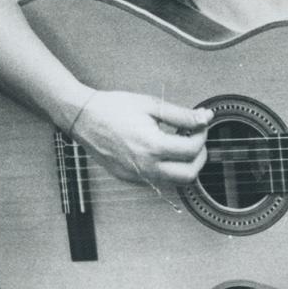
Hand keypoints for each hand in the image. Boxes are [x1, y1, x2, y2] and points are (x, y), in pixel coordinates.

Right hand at [70, 90, 212, 185]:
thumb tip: (205, 117)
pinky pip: (157, 180)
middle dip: (199, 157)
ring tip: (179, 145)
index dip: (202, 136)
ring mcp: (136, 176)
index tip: (200, 125)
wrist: (82, 118)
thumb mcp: (151, 105)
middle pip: (189, 175)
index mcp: (152, 146)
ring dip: (185, 166)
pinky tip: (162, 152)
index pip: (192, 150)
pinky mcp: (129, 178)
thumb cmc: (112, 108)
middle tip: (196, 140)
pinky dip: (167, 169)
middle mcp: (145, 166)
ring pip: (175, 183)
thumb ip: (181, 114)